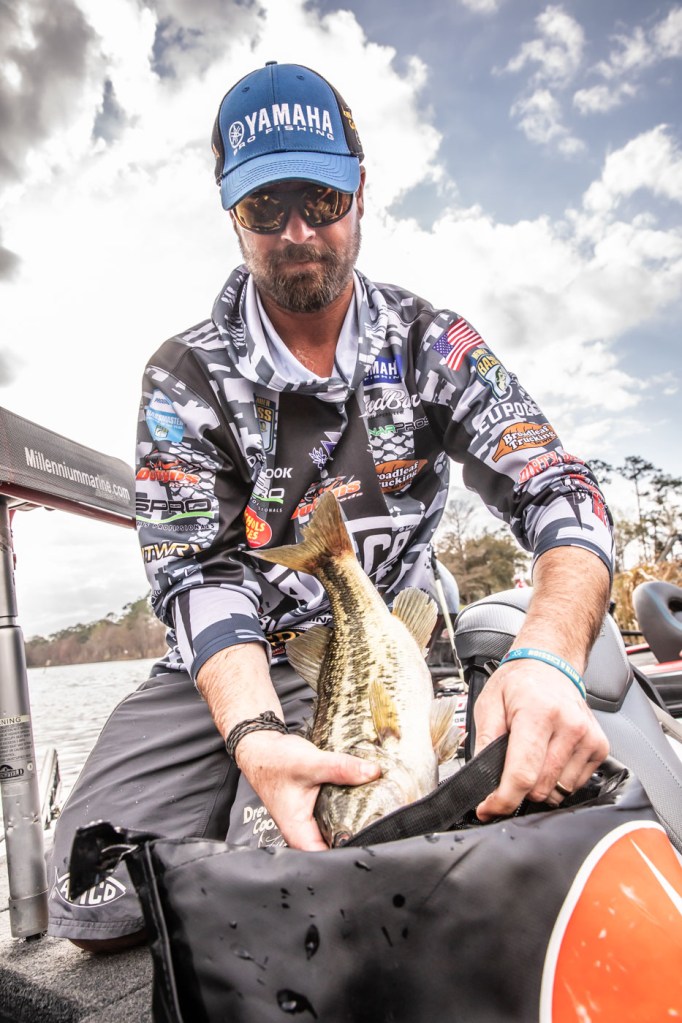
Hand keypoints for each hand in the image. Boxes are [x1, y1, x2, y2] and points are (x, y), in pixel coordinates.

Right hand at [235, 731, 380, 850]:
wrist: (262, 749)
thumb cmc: (273, 762)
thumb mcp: (309, 763)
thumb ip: (341, 768)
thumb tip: (372, 772)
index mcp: (298, 832)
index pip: (328, 859)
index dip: (351, 855)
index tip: (375, 843)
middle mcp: (304, 833)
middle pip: (337, 846)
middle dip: (359, 837)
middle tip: (385, 827)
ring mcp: (311, 822)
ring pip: (339, 830)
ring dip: (356, 822)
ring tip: (380, 814)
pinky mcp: (317, 810)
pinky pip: (338, 816)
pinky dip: (350, 808)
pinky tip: (366, 800)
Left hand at [473, 658, 608, 820]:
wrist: (550, 665)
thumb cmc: (519, 684)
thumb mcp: (489, 704)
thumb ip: (484, 741)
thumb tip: (481, 778)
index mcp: (538, 713)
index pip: (523, 773)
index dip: (503, 799)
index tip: (488, 809)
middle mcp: (569, 726)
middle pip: (541, 787)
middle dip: (518, 789)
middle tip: (508, 770)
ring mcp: (588, 737)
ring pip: (559, 791)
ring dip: (540, 785)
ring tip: (532, 756)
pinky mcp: (600, 747)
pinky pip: (575, 785)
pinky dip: (557, 780)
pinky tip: (549, 756)